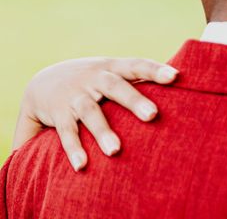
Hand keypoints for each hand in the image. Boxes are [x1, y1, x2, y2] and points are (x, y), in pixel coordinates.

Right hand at [14, 57, 177, 170]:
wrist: (42, 82)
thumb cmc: (94, 80)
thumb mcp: (113, 72)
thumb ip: (140, 77)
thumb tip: (181, 80)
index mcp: (113, 67)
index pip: (137, 65)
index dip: (156, 70)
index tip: (175, 76)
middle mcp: (95, 78)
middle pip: (116, 87)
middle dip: (134, 101)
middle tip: (153, 115)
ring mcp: (76, 95)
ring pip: (90, 112)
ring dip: (103, 131)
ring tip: (116, 151)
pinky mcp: (59, 113)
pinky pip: (66, 131)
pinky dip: (74, 148)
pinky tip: (83, 165)